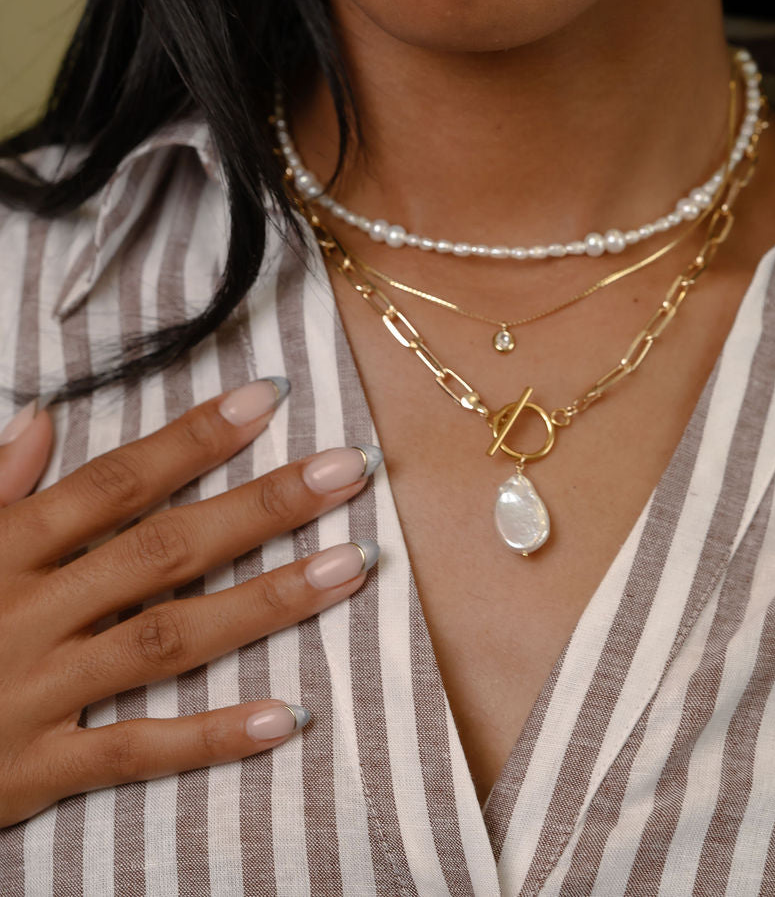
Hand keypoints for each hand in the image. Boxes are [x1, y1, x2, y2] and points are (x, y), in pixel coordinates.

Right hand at [0, 380, 379, 827]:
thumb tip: (40, 417)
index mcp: (4, 548)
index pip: (116, 481)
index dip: (194, 437)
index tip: (270, 397)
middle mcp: (28, 610)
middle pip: (162, 549)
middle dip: (262, 505)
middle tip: (349, 471)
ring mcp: (35, 691)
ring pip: (168, 640)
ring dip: (265, 603)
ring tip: (348, 568)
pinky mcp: (35, 769)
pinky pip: (134, 752)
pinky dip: (210, 738)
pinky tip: (286, 716)